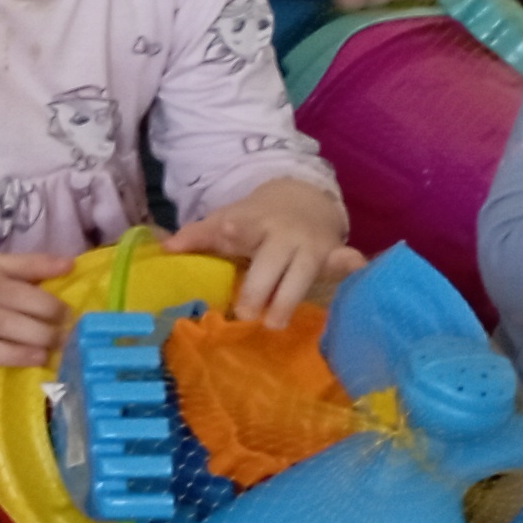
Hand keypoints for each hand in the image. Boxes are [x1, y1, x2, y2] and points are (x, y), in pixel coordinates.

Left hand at [173, 186, 363, 325]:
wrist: (303, 199)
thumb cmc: (254, 222)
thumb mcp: (226, 220)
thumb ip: (199, 236)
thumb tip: (164, 248)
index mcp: (251, 223)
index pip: (239, 226)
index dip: (230, 230)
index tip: (228, 230)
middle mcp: (283, 234)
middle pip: (271, 262)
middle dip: (259, 287)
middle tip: (245, 313)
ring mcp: (310, 244)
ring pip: (302, 272)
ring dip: (289, 297)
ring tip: (274, 324)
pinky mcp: (334, 254)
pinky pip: (345, 261)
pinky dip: (350, 266)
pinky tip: (357, 271)